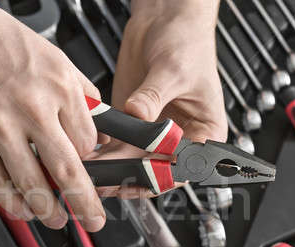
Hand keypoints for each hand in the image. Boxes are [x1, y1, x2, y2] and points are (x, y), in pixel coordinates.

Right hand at [0, 0, 105, 230]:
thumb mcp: (50, 54)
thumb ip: (78, 91)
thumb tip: (97, 124)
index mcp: (59, 85)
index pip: (88, 141)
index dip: (94, 162)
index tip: (93, 172)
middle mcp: (33, 107)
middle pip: (69, 170)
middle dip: (86, 203)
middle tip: (94, 219)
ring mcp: (0, 126)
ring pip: (33, 184)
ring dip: (49, 211)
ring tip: (57, 219)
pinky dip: (13, 203)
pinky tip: (22, 209)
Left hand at [86, 0, 227, 197]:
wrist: (166, 18)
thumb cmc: (187, 41)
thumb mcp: (173, 71)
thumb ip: (153, 97)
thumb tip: (137, 115)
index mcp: (205, 133)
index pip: (183, 167)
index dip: (161, 176)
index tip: (137, 176)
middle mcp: (180, 138)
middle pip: (154, 171)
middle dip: (128, 176)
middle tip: (105, 180)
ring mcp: (154, 132)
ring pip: (132, 163)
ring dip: (111, 168)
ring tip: (91, 170)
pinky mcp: (133, 122)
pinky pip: (117, 145)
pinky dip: (103, 152)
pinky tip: (89, 154)